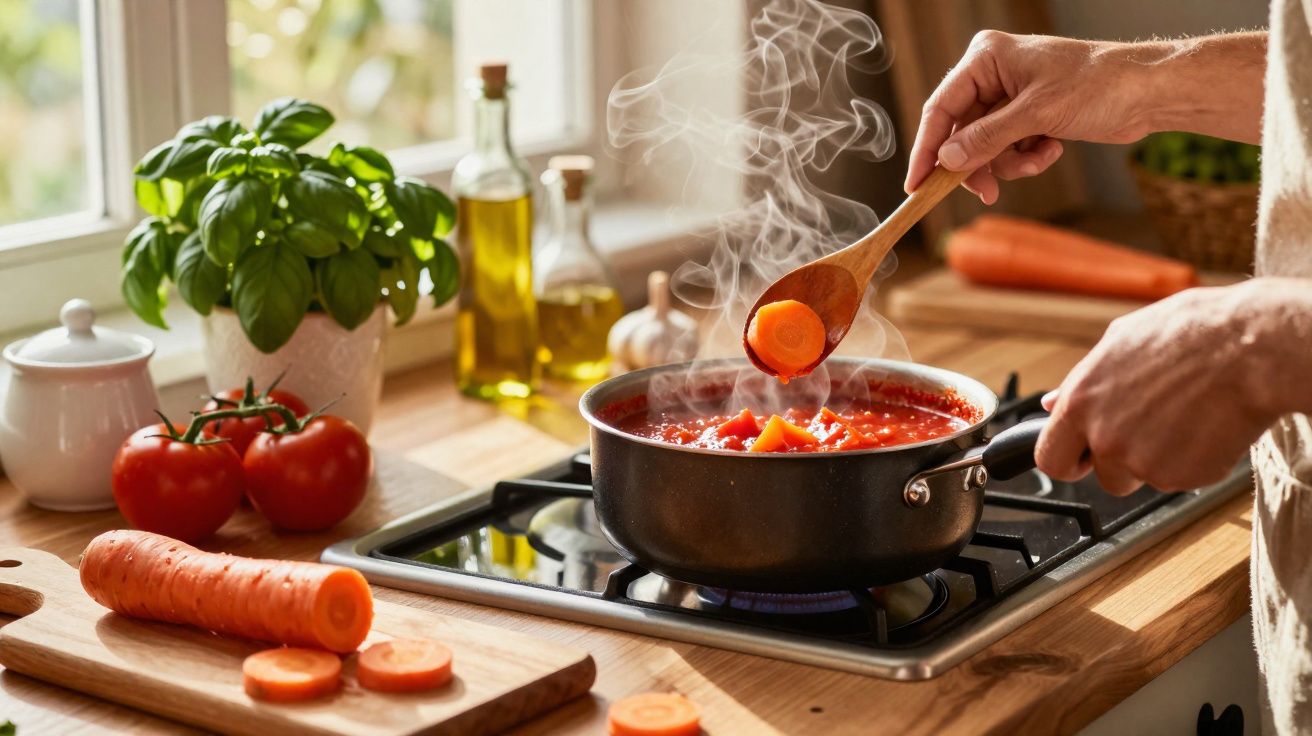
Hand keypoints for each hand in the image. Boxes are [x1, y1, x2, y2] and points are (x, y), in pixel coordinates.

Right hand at [906, 32, 1159, 203]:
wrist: (1148, 92)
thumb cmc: (1098, 85)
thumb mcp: (1036, 114)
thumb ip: (986, 138)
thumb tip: (946, 161)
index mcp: (987, 58)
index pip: (942, 108)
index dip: (927, 149)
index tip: (916, 185)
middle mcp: (993, 74)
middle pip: (962, 132)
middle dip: (978, 163)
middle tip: (986, 192)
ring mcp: (1011, 96)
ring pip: (984, 146)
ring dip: (1008, 163)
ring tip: (1037, 162)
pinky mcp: (1028, 115)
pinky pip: (1007, 148)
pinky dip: (1026, 158)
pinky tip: (1052, 150)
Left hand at [1035, 280, 1305, 494]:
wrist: (1251, 346)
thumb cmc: (1191, 332)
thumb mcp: (1120, 341)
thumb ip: (1081, 381)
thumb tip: (1051, 403)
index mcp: (1081, 403)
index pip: (1049, 459)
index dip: (1066, 460)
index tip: (1079, 457)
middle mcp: (1106, 438)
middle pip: (1101, 477)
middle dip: (1116, 466)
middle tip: (1145, 435)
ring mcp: (1144, 462)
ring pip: (1144, 478)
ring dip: (1159, 459)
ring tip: (1184, 416)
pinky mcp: (1183, 477)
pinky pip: (1181, 479)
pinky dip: (1193, 460)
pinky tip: (1206, 424)